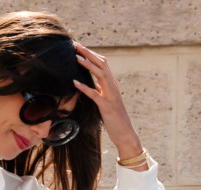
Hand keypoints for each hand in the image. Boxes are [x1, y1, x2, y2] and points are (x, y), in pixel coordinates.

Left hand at [73, 42, 146, 164]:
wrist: (125, 134)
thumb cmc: (115, 120)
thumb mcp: (106, 102)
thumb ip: (101, 92)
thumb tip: (91, 85)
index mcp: (112, 85)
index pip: (103, 64)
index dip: (92, 54)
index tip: (81, 48)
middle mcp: (113, 87)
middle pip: (102, 64)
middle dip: (89, 53)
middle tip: (76, 45)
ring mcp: (111, 96)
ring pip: (100, 74)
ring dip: (88, 65)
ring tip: (76, 57)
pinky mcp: (107, 107)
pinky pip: (95, 94)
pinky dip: (85, 87)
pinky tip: (75, 82)